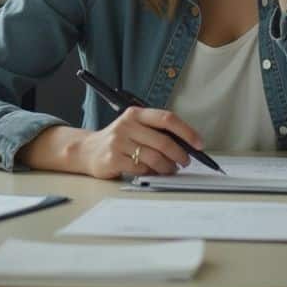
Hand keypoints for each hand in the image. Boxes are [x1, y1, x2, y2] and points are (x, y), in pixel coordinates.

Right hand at [74, 107, 203, 178]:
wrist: (87, 151)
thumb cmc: (119, 140)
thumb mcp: (135, 128)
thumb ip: (156, 132)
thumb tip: (186, 145)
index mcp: (135, 113)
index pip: (167, 118)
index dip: (186, 131)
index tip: (199, 143)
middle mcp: (126, 125)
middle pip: (163, 141)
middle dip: (180, 154)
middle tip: (185, 161)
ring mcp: (118, 142)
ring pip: (154, 158)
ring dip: (168, 167)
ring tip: (170, 169)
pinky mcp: (113, 159)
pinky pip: (141, 169)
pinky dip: (151, 173)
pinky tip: (152, 172)